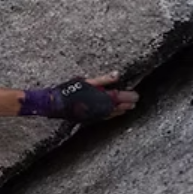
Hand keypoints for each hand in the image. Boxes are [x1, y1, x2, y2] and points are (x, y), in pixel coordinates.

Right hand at [19, 73, 140, 120]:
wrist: (56, 103)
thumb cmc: (70, 90)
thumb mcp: (87, 81)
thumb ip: (104, 79)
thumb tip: (117, 75)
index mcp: (103, 98)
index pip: (122, 97)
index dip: (130, 97)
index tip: (136, 95)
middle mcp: (102, 108)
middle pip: (120, 107)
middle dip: (128, 104)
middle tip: (134, 101)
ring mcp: (96, 115)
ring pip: (113, 114)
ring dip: (121, 110)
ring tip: (127, 108)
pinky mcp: (91, 119)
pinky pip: (105, 117)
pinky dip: (112, 114)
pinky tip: (113, 113)